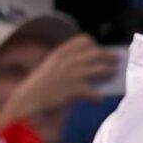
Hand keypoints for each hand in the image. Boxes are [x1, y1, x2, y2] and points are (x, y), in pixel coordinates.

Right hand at [0, 34, 115, 134]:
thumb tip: (87, 69)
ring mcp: (72, 75)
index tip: (97, 46)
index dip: (92, 44)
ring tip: (113, 73)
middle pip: (95, 53)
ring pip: (98, 69)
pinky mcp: (75, 90)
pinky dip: (96, 96)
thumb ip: (65, 66)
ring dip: (108, 71)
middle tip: (116, 58)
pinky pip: (93, 92)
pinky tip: (98, 99)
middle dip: (107, 55)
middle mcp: (68, 62)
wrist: (26, 101)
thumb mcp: (49, 70)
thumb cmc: (38, 88)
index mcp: (60, 54)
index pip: (82, 41)